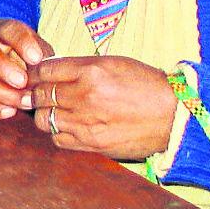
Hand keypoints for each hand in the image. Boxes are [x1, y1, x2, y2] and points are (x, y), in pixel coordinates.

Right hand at [0, 18, 54, 119]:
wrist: (14, 73)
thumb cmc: (29, 60)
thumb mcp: (40, 51)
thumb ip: (44, 58)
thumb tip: (46, 70)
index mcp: (1, 31)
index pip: (7, 30)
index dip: (21, 43)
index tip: (36, 58)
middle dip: (3, 69)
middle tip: (23, 82)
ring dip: (4, 94)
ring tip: (26, 101)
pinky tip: (11, 111)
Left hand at [31, 56, 175, 158]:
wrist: (174, 115)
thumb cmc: (146, 85)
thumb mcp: (113, 64)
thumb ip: (80, 67)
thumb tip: (50, 70)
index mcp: (91, 71)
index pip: (44, 70)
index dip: (36, 72)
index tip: (36, 74)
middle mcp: (85, 96)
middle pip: (40, 94)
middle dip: (37, 92)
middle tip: (42, 92)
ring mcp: (86, 123)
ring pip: (43, 119)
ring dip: (45, 113)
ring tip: (56, 109)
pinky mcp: (92, 144)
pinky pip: (58, 139)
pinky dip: (58, 132)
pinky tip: (68, 125)